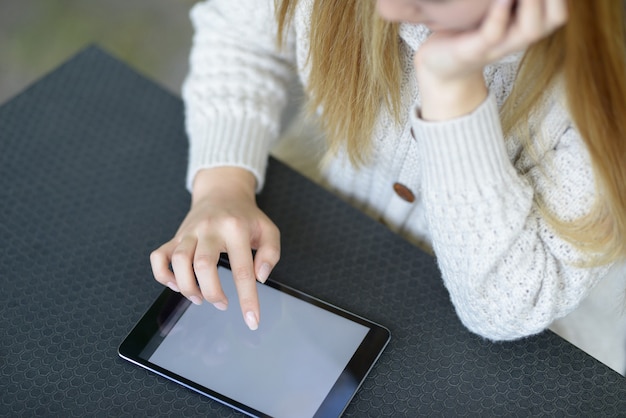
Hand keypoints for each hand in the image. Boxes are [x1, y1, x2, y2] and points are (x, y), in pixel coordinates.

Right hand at [150, 167, 280, 330]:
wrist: (222, 191)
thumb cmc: (246, 216)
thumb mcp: (268, 230)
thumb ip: (271, 254)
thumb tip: (260, 278)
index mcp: (236, 229)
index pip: (242, 269)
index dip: (247, 299)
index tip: (252, 321)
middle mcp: (210, 229)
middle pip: (203, 265)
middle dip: (212, 292)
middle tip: (222, 304)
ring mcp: (190, 232)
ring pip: (179, 261)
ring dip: (187, 286)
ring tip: (199, 298)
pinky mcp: (176, 236)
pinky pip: (158, 256)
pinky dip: (163, 275)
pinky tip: (177, 284)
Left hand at [415, 0, 567, 119]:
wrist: (437, 66)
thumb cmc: (465, 32)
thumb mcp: (491, 11)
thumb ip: (507, 0)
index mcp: (524, 27)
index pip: (558, 12)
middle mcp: (516, 38)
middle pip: (554, 20)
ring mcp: (496, 47)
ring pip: (530, 30)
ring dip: (534, 2)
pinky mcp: (473, 51)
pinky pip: (493, 34)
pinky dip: (500, 14)